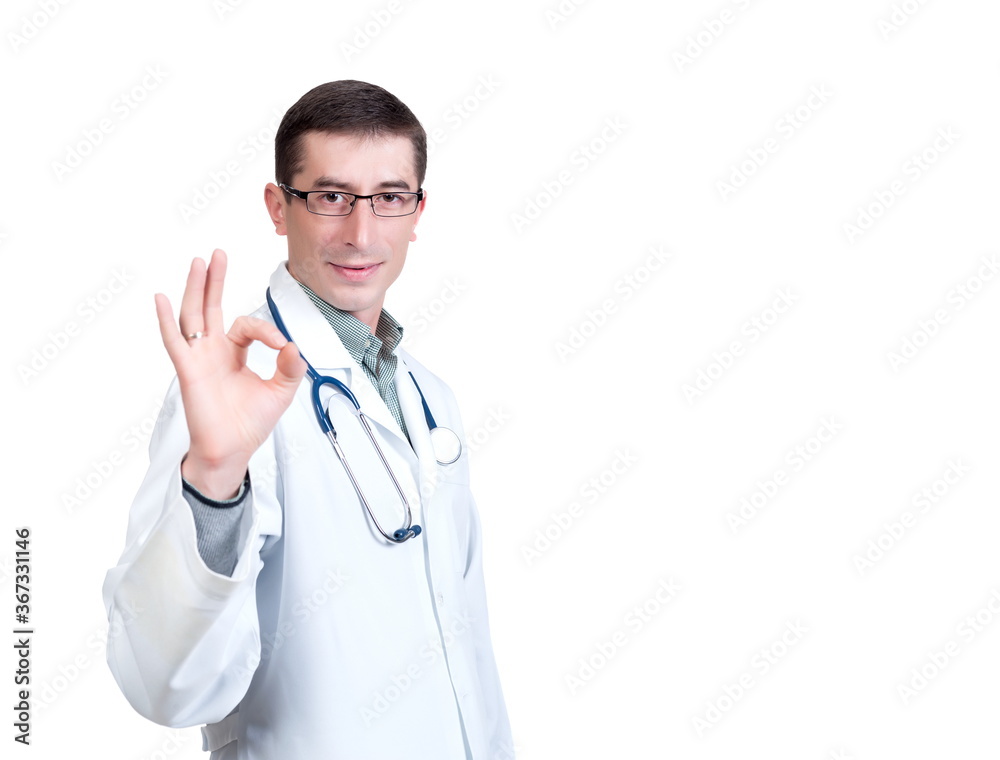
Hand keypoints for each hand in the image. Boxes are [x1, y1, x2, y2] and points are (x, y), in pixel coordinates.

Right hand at [155, 249, 306, 498]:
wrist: (232, 450)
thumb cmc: (250, 423)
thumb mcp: (281, 391)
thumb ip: (290, 368)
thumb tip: (295, 347)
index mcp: (232, 353)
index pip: (247, 326)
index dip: (268, 332)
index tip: (284, 349)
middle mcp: (212, 351)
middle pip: (212, 307)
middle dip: (216, 280)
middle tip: (218, 253)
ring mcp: (198, 359)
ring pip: (194, 316)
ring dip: (196, 288)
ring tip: (199, 262)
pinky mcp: (189, 371)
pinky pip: (175, 342)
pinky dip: (167, 320)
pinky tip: (162, 298)